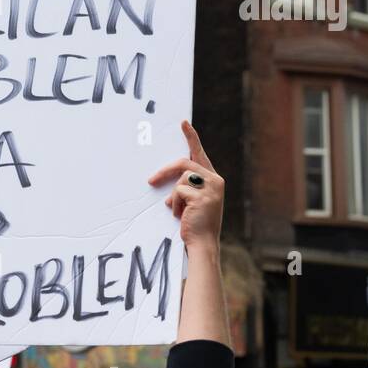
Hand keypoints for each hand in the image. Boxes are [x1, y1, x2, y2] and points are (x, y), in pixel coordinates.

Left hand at [148, 121, 223, 252]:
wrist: (202, 244)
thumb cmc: (195, 225)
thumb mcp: (191, 203)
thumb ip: (185, 190)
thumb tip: (168, 189)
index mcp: (214, 180)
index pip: (200, 154)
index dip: (192, 138)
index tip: (183, 123)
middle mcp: (216, 181)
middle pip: (184, 163)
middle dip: (165, 171)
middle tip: (151, 181)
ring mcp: (211, 188)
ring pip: (180, 179)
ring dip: (174, 197)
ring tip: (180, 212)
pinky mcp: (202, 196)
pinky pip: (178, 192)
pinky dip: (175, 204)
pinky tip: (182, 216)